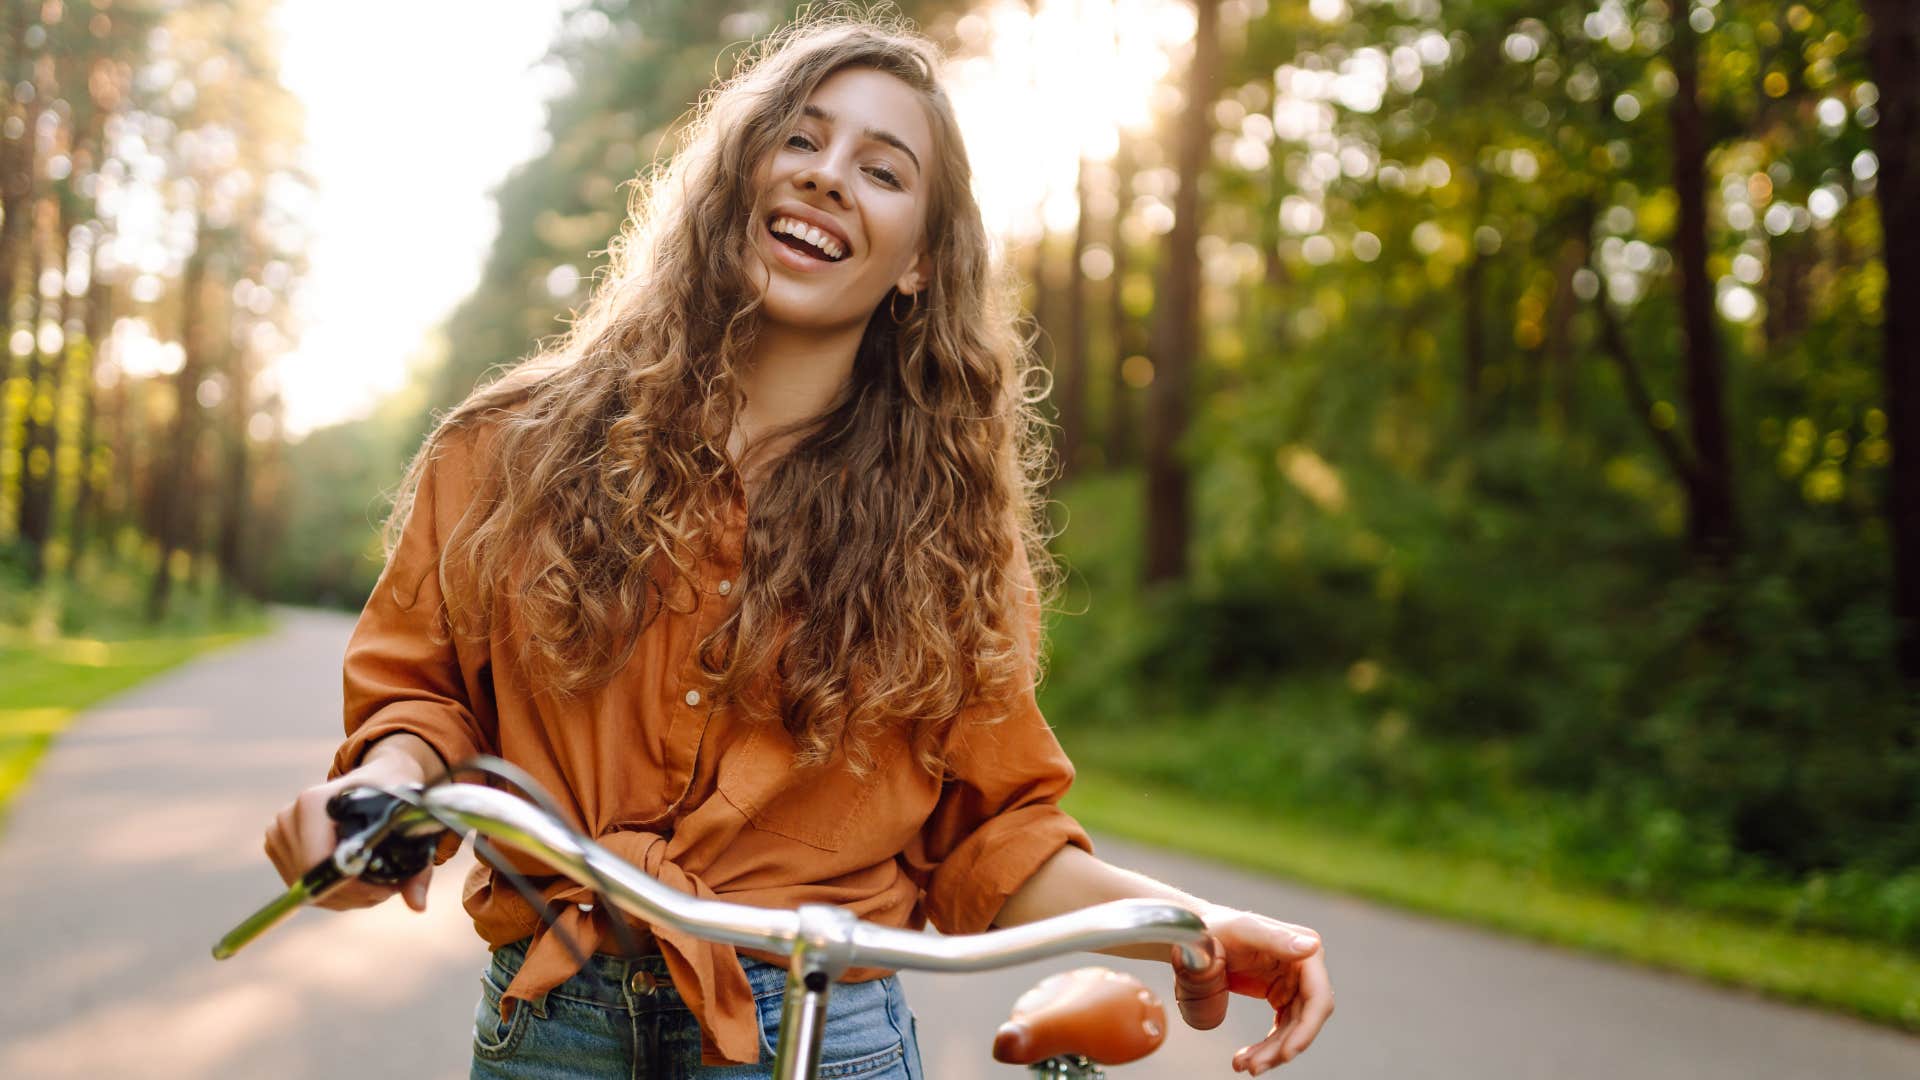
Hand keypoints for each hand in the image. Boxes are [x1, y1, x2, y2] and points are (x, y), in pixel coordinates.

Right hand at [262, 742, 434, 912]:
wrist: (374, 777)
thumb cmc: (392, 795)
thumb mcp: (409, 823)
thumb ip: (417, 867)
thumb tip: (419, 907)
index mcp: (314, 802)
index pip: (319, 862)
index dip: (351, 885)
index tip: (386, 889)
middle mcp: (288, 816)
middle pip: (313, 881)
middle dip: (353, 895)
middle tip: (388, 889)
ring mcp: (277, 832)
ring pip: (309, 889)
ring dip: (345, 896)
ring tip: (375, 881)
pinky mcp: (276, 846)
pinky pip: (303, 886)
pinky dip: (332, 892)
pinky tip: (355, 878)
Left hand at [1171, 906, 1331, 1074]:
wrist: (1195, 934)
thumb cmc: (1216, 926)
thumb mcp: (1242, 930)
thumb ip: (1274, 938)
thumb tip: (1311, 947)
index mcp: (1304, 951)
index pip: (1318, 998)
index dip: (1306, 1030)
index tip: (1286, 1054)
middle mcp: (1304, 968)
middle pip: (1305, 1020)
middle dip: (1282, 1047)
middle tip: (1254, 1067)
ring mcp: (1293, 983)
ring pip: (1293, 1030)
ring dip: (1272, 1052)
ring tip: (1243, 1065)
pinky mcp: (1280, 995)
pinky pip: (1281, 1029)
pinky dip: (1267, 1046)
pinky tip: (1246, 1058)